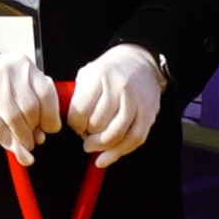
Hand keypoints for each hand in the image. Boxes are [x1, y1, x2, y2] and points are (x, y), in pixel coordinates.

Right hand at [0, 48, 59, 152]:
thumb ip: (36, 106)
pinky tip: (11, 145)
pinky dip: (6, 139)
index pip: (46, 94)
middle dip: (34, 129)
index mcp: (26, 67)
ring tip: (25, 145)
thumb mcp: (23, 85)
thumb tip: (39, 137)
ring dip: (22, 137)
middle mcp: (10, 71)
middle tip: (33, 139)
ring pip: (13, 118)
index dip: (51, 116)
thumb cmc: (5, 82)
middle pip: (30, 108)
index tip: (50, 129)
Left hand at [66, 43, 166, 164]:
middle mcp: (118, 87)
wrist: (140, 61)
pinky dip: (119, 152)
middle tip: (85, 135)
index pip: (81, 109)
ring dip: (101, 146)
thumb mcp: (87, 74)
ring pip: (116, 134)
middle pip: (98, 123)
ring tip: (93, 146)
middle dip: (87, 135)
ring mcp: (135, 101)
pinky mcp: (148, 113)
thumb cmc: (109, 72)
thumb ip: (77, 97)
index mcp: (98, 75)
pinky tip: (107, 157)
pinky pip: (134, 139)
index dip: (75, 124)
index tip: (75, 126)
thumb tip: (70, 125)